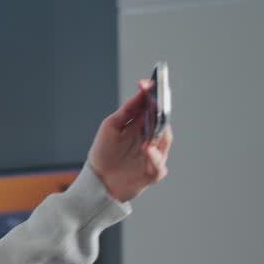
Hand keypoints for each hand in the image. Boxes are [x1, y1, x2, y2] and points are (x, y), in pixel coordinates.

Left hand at [86, 79, 172, 201]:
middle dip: (161, 111)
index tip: (149, 83)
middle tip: (158, 100)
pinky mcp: (153, 172)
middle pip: (162, 122)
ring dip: (158, 134)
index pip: (153, 106)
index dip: (153, 94)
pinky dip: (154, 157)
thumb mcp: (111, 126)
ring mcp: (154, 155)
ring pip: (164, 141)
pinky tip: (146, 148)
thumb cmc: (104, 152)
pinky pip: (159, 165)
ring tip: (151, 124)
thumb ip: (127, 110)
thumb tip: (142, 92)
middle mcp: (150, 137)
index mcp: (141, 125)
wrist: (98, 180)